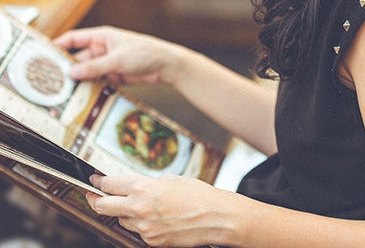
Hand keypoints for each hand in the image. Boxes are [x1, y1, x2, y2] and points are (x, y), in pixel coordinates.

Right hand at [54, 26, 185, 87]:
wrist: (167, 66)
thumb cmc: (146, 53)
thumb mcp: (118, 59)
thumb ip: (95, 67)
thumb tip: (72, 72)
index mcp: (102, 37)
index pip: (73, 39)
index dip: (57, 46)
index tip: (41, 55)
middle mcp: (102, 49)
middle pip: (78, 59)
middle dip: (65, 68)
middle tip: (49, 80)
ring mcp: (107, 63)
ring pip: (86, 73)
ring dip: (77, 81)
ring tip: (61, 92)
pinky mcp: (113, 76)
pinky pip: (96, 82)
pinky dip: (89, 88)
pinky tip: (80, 97)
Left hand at [86, 174, 241, 247]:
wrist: (215, 217)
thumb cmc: (197, 194)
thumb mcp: (170, 179)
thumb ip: (148, 183)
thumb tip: (135, 186)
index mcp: (142, 187)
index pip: (109, 184)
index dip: (98, 182)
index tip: (94, 181)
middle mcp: (138, 208)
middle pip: (103, 206)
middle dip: (95, 199)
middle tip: (92, 195)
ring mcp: (143, 227)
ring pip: (121, 219)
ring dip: (124, 212)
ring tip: (140, 206)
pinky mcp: (150, 241)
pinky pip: (137, 231)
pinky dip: (141, 224)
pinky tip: (156, 218)